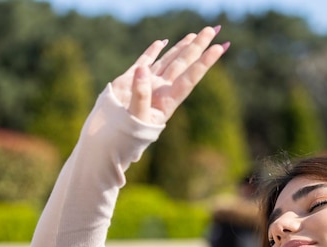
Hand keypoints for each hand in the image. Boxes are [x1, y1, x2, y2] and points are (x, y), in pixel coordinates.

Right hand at [111, 26, 228, 124]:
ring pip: (169, 61)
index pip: (190, 78)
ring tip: (195, 35)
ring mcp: (149, 84)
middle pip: (183, 64)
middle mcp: (162, 90)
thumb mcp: (135, 117)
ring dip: (181, 47)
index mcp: (167, 101)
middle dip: (197, 47)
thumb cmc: (127, 134)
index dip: (204, 63)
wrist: (109, 137)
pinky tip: (163, 41)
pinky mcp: (132, 80)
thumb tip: (142, 69)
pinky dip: (154, 50)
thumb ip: (139, 94)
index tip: (218, 48)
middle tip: (212, 30)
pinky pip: (146, 61)